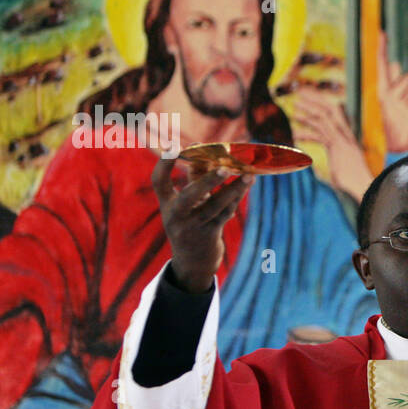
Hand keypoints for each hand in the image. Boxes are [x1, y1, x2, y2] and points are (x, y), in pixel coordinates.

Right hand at [151, 158, 253, 292]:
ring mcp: (192, 227)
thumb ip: (194, 178)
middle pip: (189, 196)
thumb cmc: (190, 222)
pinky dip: (235, 200)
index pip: (158, 182)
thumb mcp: (187, 203)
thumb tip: (203, 151)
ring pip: (215, 206)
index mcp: (167, 204)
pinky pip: (224, 214)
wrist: (192, 261)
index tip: (173, 146)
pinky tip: (246, 186)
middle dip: (206, 180)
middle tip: (225, 168)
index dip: (164, 164)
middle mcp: (176, 216)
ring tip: (249, 175)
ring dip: (233, 189)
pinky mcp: (208, 235)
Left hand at [291, 87, 374, 202]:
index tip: (311, 97)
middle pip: (329, 109)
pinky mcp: (337, 147)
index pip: (336, 111)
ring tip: (294, 107)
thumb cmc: (353, 180)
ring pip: (323, 118)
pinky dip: (307, 132)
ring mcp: (342, 140)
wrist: (363, 185)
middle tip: (300, 91)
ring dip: (308, 110)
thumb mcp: (343, 166)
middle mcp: (345, 134)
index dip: (323, 102)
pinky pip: (320, 135)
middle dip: (314, 98)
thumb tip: (324, 165)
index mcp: (347, 135)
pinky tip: (296, 134)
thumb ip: (334, 160)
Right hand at [377, 31, 407, 155]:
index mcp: (379, 91)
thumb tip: (395, 63)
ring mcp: (398, 103)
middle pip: (403, 75)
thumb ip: (392, 81)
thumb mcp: (388, 100)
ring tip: (406, 108)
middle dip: (405, 84)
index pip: (380, 65)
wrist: (395, 145)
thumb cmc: (391, 119)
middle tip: (400, 100)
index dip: (381, 48)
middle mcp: (386, 95)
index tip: (382, 32)